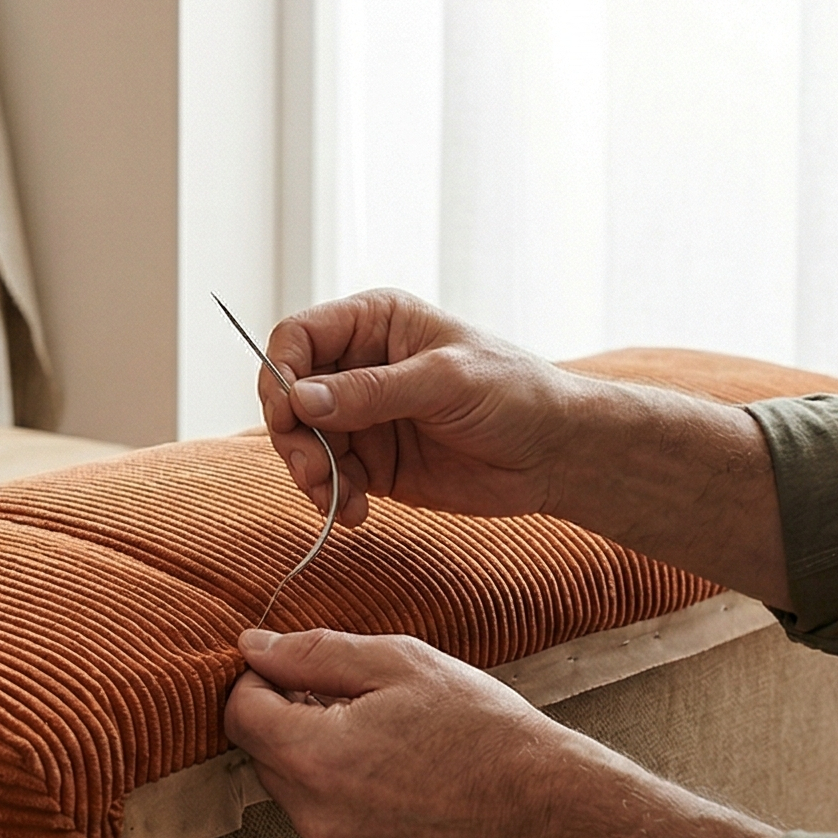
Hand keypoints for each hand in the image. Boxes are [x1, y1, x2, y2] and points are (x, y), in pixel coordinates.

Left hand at [223, 625, 777, 837]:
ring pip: (298, 799)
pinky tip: (403, 794)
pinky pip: (331, 837)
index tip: (293, 675)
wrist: (548, 810)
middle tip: (358, 709)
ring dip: (322, 770)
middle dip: (293, 726)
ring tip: (391, 753)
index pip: (240, 715)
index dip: (259, 684)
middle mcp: (316, 820)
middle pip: (266, 759)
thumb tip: (251, 647)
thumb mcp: (399, 663)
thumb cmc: (481, 728)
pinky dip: (349, 812)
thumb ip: (312, 654)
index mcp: (316, 757)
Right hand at [260, 289, 578, 527]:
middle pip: (289, 395)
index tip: (288, 415)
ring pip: (303, 442)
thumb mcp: (444, 382)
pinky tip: (355, 512)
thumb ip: (371, 391)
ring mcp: (364, 416)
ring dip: (311, 474)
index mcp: (374, 324)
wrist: (558, 454)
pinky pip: (330, 478)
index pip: (297, 338)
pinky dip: (333, 498)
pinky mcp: (373, 462)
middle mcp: (359, 367)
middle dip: (293, 436)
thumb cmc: (514, 394)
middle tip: (312, 472)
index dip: (280, 373)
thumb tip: (301, 400)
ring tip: (336, 499)